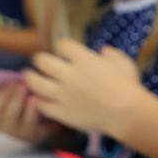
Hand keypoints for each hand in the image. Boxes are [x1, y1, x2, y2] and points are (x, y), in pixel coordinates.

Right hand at [0, 81, 57, 147]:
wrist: (52, 112)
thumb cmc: (28, 90)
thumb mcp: (14, 80)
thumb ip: (3, 74)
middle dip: (0, 96)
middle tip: (13, 83)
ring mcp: (13, 128)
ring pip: (7, 118)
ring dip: (14, 101)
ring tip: (24, 87)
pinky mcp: (30, 133)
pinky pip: (27, 124)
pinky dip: (30, 111)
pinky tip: (35, 99)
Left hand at [24, 40, 151, 136]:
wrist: (125, 112)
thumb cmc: (128, 85)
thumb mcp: (123, 62)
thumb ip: (111, 54)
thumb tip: (102, 51)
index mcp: (83, 59)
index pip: (63, 45)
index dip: (62, 46)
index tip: (63, 49)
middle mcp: (68, 74)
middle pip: (43, 61)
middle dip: (40, 59)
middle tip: (40, 61)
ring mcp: (62, 94)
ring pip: (36, 83)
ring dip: (31, 78)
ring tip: (30, 76)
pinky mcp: (61, 111)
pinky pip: (42, 105)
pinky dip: (39, 101)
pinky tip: (38, 99)